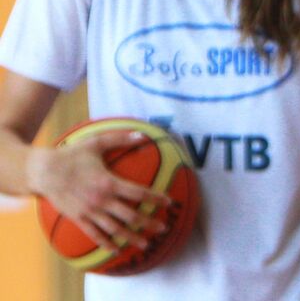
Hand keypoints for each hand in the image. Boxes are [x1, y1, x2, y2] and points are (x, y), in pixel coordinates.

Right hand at [29, 130, 169, 251]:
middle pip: (131, 215)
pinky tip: (116, 250)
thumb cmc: (72, 155)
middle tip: (164, 228)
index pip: (139, 193)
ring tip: (146, 244)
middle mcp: (101, 200)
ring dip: (131, 237)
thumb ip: (120, 139)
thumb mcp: (96, 143)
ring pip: (115, 229)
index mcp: (109, 183)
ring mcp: (89, 211)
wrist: (43, 171)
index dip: (156, 198)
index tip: (169, 202)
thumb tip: (143, 134)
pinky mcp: (78, 218)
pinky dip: (106, 243)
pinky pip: (94, 234)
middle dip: (149, 222)